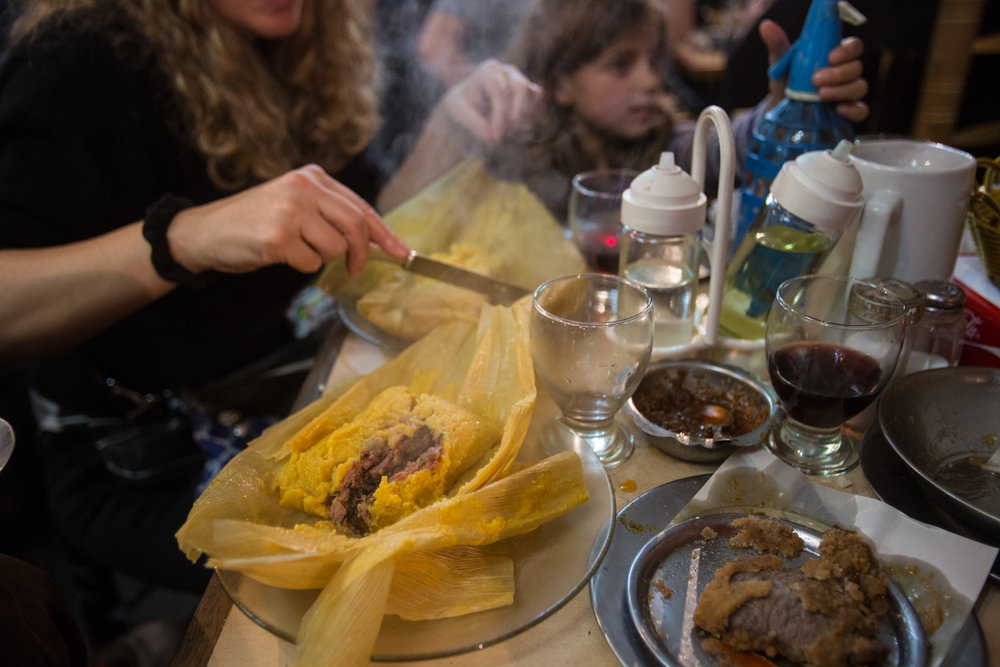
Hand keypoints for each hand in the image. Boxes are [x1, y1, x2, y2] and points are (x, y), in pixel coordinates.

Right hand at [167, 165, 407, 276]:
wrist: (203, 232)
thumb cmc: (253, 223)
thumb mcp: (294, 205)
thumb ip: (329, 214)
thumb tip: (374, 240)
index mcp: (312, 177)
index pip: (360, 206)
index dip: (383, 233)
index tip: (400, 252)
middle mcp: (304, 187)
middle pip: (356, 225)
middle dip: (361, 253)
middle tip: (355, 269)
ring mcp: (291, 210)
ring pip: (334, 248)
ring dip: (320, 259)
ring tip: (293, 249)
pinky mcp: (279, 235)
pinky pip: (310, 263)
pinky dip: (299, 266)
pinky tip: (277, 254)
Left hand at [436, 59, 543, 144]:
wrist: (470, 103)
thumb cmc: (463, 105)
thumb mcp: (460, 112)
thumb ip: (473, 122)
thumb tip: (491, 136)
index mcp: (487, 72)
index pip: (499, 90)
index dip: (499, 116)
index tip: (494, 137)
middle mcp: (507, 72)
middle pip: (520, 89)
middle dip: (514, 116)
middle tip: (504, 135)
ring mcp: (520, 79)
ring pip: (533, 93)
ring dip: (526, 117)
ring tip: (511, 133)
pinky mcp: (530, 91)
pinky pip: (539, 100)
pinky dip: (534, 115)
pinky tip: (521, 129)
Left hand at [759, 19, 868, 123]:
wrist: (782, 111)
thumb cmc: (788, 82)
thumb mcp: (782, 65)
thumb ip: (778, 46)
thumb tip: (766, 27)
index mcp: (836, 56)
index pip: (854, 47)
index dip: (847, 51)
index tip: (831, 57)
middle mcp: (846, 73)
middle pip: (857, 68)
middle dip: (839, 73)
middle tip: (816, 80)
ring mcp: (849, 92)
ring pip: (859, 87)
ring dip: (842, 90)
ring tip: (820, 95)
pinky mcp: (848, 112)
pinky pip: (861, 111)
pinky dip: (853, 110)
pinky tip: (839, 109)